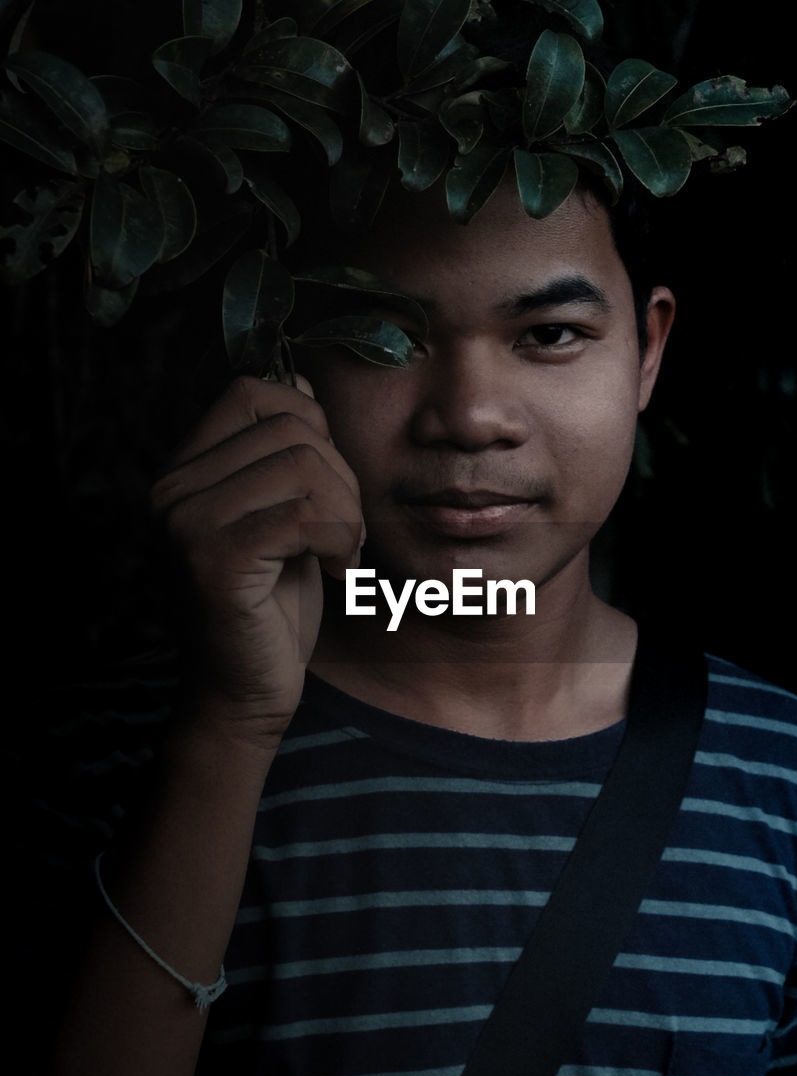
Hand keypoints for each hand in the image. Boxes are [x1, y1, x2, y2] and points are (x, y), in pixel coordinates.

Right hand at [151, 375, 363, 745]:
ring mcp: (185, 523)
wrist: (243, 696)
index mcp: (183, 470)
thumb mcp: (281, 515)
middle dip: (342, 478)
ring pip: (306, 467)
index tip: (325, 484)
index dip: (309, 424)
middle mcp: (171, 488)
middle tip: (344, 532)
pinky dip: (342, 540)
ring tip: (340, 553)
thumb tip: (300, 380)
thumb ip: (283, 453)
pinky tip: (336, 571)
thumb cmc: (271, 608)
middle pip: (292, 428)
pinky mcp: (213, 561)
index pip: (252, 390)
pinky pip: (307, 515)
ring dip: (348, 513)